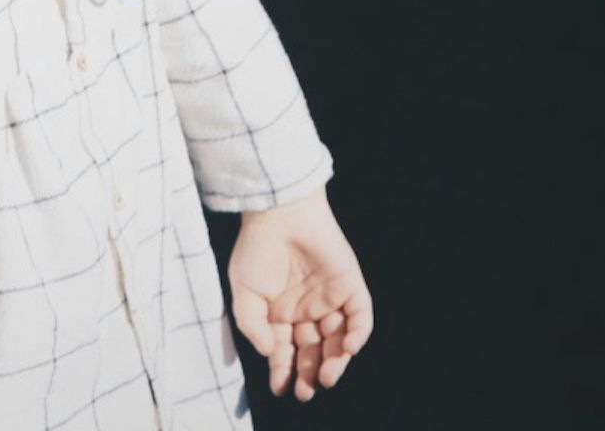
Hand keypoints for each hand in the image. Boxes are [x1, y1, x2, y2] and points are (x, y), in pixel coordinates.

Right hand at [227, 186, 371, 401]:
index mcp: (279, 313)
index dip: (283, 371)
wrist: (280, 212)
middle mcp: (306, 310)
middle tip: (307, 391)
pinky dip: (358, 335)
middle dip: (310, 373)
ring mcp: (329, 299)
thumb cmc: (257, 249)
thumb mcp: (243, 292)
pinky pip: (360, 317)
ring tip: (325, 377)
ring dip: (334, 362)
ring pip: (338, 340)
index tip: (282, 388)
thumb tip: (269, 354)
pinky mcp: (350, 285)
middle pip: (313, 351)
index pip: (285, 351)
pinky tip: (346, 348)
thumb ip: (252, 326)